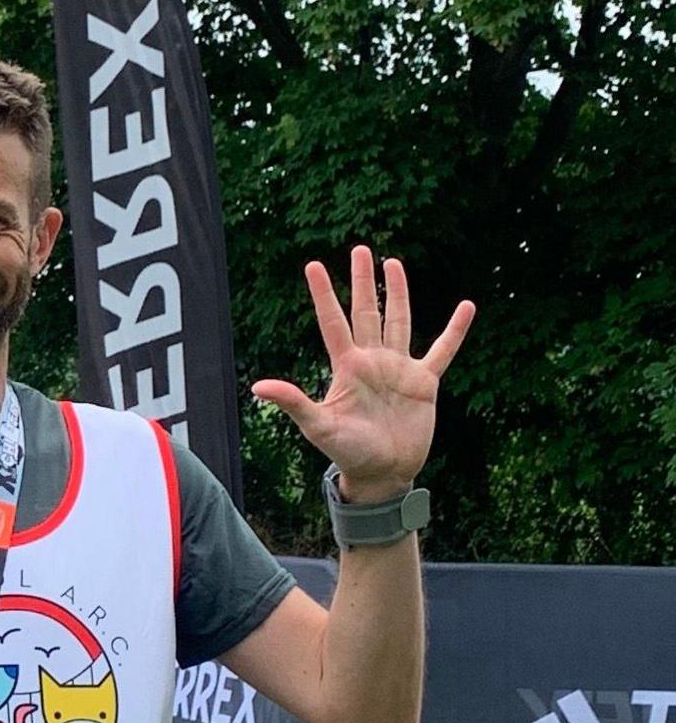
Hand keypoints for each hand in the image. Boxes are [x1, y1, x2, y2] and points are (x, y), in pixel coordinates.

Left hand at [252, 246, 475, 502]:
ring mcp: (399, 369)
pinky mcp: (424, 383)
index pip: (332, 322)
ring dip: (398, 293)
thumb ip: (293, 403)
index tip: (314, 265)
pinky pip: (442, 351)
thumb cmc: (347, 452)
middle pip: (366, 311)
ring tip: (394, 263)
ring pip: (399, 321)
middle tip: (361, 248)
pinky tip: (466, 307)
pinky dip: (454, 331)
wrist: (382, 473)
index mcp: (346, 367)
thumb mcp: (318, 426)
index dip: (324, 294)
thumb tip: (257, 387)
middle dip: (363, 281)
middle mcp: (371, 361)